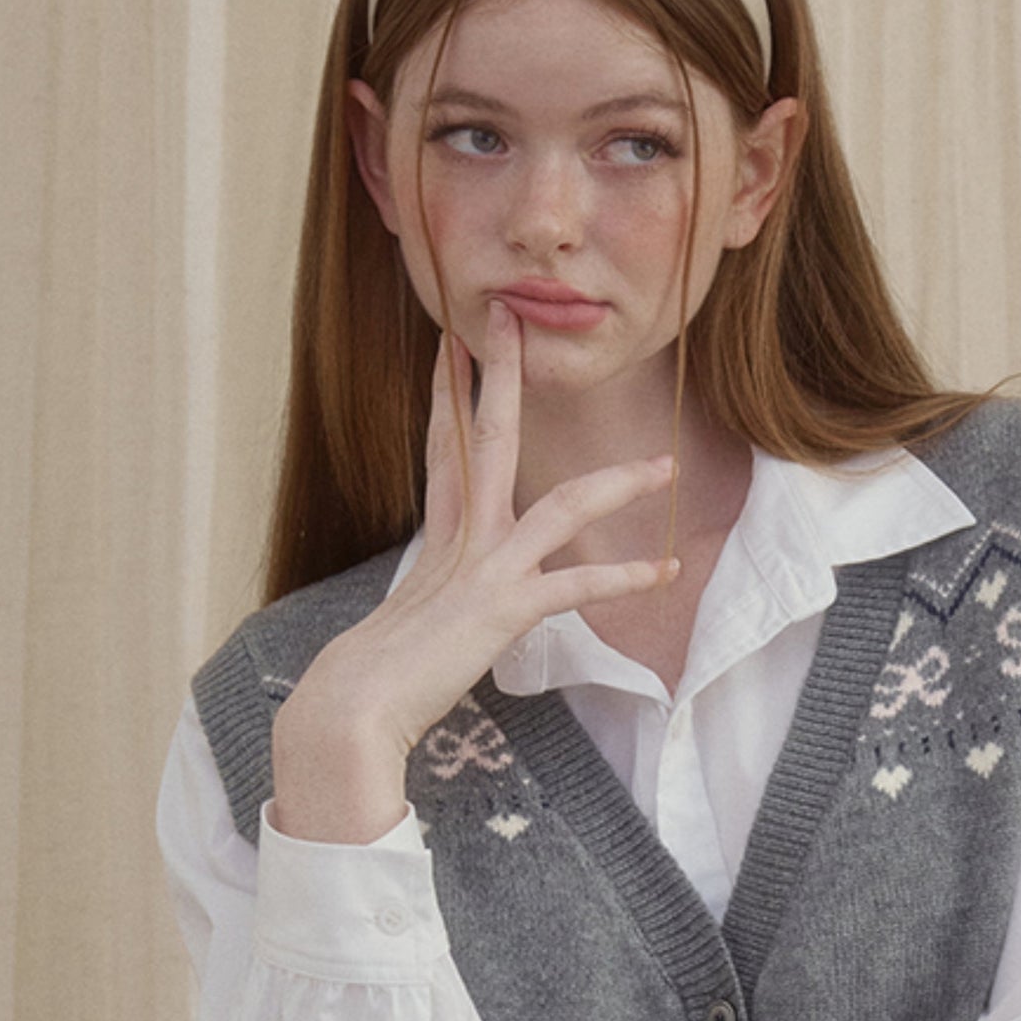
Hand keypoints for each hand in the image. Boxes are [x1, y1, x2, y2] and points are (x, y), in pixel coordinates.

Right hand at [271, 301, 677, 841]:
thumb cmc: (375, 677)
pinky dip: (625, 577)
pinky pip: (578, 584)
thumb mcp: (408, 619)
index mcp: (436, 538)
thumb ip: (433, 598)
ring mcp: (485, 568)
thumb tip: (441, 604)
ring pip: (561, 504)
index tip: (454, 347)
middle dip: (502, 376)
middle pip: (486, 438)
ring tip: (664, 468)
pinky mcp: (505, 606)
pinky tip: (664, 571)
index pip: (444, 449)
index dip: (448, 395)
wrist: (355, 705)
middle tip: (513, 316)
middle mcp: (462, 539)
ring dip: (618, 483)